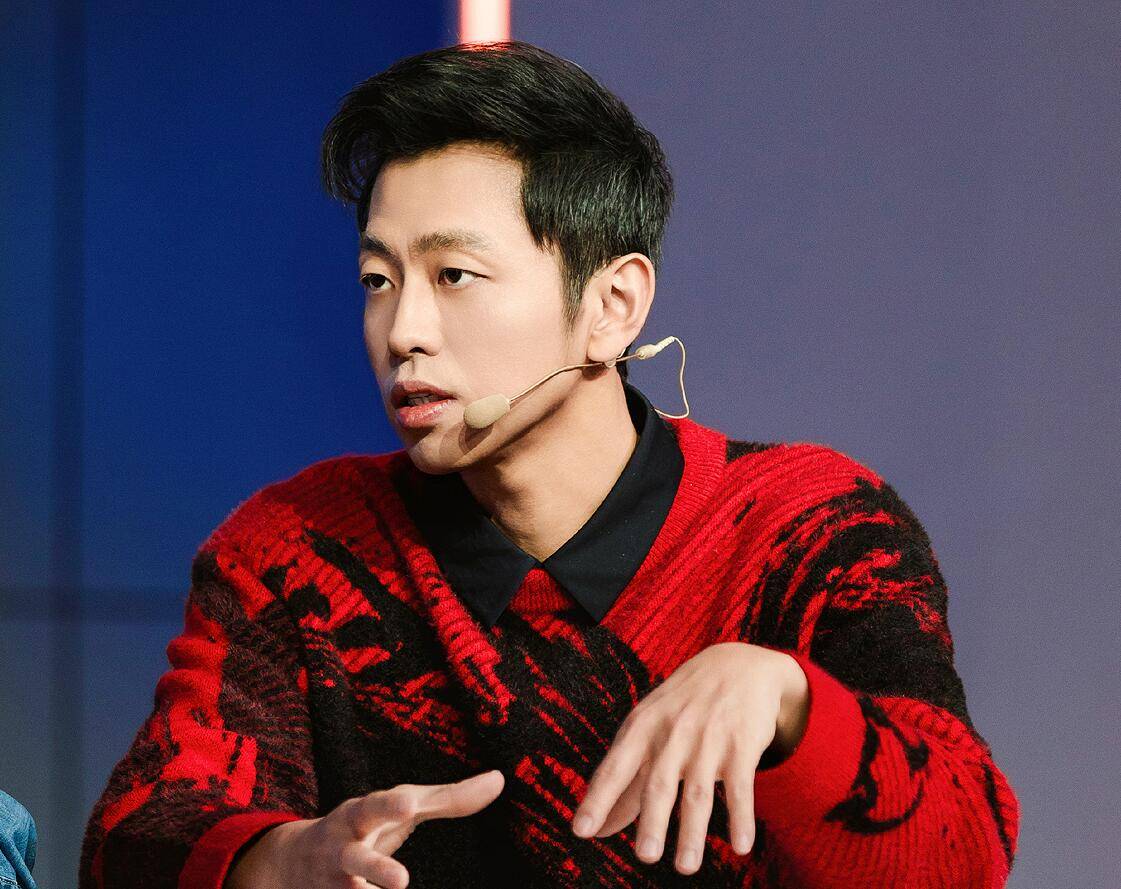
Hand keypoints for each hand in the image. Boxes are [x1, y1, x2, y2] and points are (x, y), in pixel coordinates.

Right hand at [226, 769, 504, 888]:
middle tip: (401, 880)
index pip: (375, 806)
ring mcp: (333, 882)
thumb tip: (499, 779)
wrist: (293, 861)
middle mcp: (342, 849)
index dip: (391, 804)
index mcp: (361, 815)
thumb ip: (449, 797)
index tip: (408, 804)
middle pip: (354, 858)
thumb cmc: (367, 824)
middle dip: (374, 867)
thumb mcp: (401, 806)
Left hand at [570, 643, 807, 874]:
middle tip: (644, 857)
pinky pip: (742, 785)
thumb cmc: (683, 706)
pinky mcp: (742, 744)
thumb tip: (599, 829)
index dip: (598, 799)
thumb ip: (626, 780)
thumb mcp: (649, 730)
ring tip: (685, 866)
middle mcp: (672, 733)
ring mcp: (708, 738)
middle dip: (651, 821)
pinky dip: (741, 816)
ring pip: (698, 791)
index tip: (582, 831)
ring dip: (692, 831)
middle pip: (659, 783)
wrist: (738, 665)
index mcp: (642, 728)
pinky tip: (741, 846)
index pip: (615, 768)